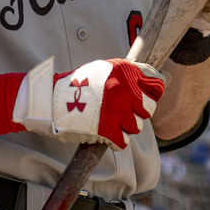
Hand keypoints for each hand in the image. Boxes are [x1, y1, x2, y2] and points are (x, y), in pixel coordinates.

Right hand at [13, 56, 165, 149]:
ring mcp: (118, 111)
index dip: (154, 92)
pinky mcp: (108, 129)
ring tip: (113, 121)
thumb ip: (126, 73)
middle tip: (125, 111)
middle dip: (139, 111)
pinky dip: (118, 141)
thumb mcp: (104, 68)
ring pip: (137, 126)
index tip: (148, 96)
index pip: (157, 84)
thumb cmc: (77, 84)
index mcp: (125, 72)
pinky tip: (109, 136)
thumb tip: (148, 80)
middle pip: (149, 108)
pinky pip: (124, 141)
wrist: (53, 100)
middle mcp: (125, 90)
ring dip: (126, 126)